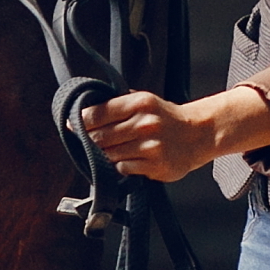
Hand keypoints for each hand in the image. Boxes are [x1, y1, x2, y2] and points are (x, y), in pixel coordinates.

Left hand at [81, 84, 269, 182]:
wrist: (199, 134)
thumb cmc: (167, 118)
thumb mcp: (145, 101)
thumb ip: (119, 104)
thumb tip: (85, 110)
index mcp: (139, 103)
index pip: (98, 113)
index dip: (80, 121)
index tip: (71, 125)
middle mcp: (144, 123)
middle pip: (100, 136)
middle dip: (88, 140)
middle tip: (84, 141)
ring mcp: (150, 146)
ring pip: (109, 154)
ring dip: (102, 155)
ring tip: (104, 152)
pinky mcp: (155, 165)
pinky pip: (123, 168)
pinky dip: (118, 166)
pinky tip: (123, 161)